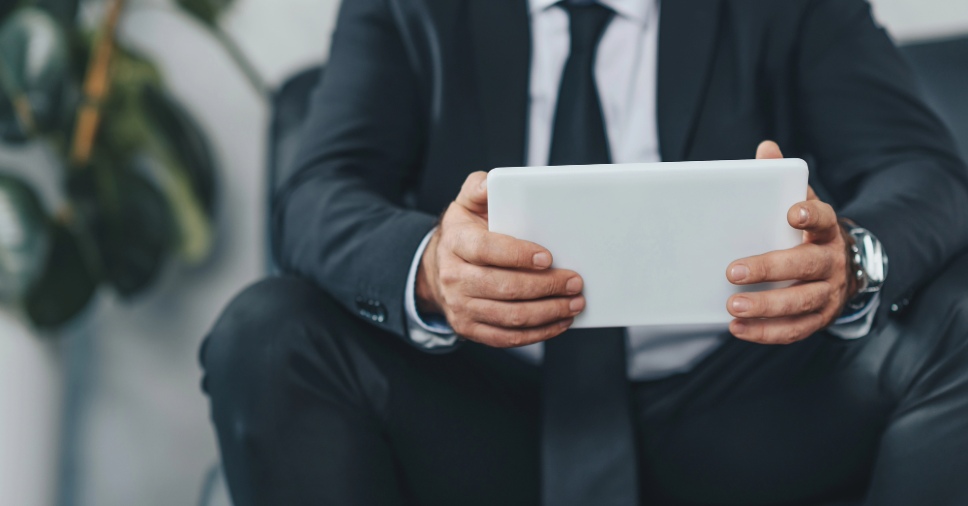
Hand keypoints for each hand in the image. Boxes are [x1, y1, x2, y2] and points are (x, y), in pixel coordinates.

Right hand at [416, 172, 584, 347]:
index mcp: (456, 242)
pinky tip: (559, 322)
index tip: (548, 257)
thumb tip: (493, 183)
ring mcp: (460, 307)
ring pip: (510, 316)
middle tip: (575, 282)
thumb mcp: (466, 203)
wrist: (437, 269)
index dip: (518, 255)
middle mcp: (454, 277)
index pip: (487, 250)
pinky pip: (506, 338)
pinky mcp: (468, 328)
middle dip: (546, 287)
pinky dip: (538, 334)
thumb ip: (480, 188)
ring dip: (548, 312)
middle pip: (504, 287)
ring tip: (575, 303)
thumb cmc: (464, 232)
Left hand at [725, 141, 855, 343]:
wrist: (845, 269)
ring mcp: (828, 293)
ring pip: (800, 302)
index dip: (811, 215)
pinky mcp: (819, 318)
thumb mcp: (801, 204)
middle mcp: (832, 262)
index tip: (792, 213)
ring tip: (733, 306)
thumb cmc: (808, 234)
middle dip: (768, 269)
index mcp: (827, 230)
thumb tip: (766, 149)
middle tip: (732, 270)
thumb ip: (783, 181)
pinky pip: (794, 329)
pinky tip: (737, 328)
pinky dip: (766, 332)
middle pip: (804, 266)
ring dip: (765, 306)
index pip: (825, 219)